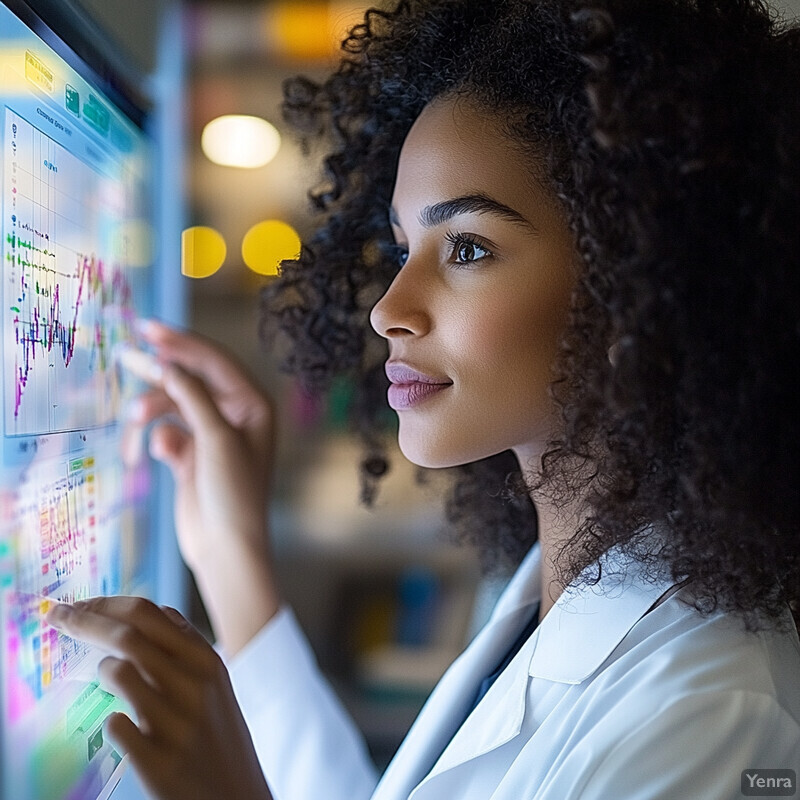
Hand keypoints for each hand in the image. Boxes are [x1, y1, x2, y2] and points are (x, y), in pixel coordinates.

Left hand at [46, 597, 273, 799]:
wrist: (239, 797)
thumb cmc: (220, 736)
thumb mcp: (216, 684)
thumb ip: (187, 649)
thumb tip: (152, 614)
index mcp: (206, 660)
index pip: (148, 613)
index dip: (105, 604)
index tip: (76, 605)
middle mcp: (195, 684)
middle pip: (127, 634)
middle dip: (84, 620)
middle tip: (56, 617)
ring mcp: (178, 723)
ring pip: (119, 671)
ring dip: (103, 669)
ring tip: (106, 679)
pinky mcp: (160, 762)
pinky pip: (116, 725)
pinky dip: (111, 720)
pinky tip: (123, 725)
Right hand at [127, 321, 280, 653]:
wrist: (225, 548)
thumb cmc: (233, 492)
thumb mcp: (215, 438)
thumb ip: (191, 395)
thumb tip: (167, 361)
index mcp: (252, 404)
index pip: (213, 361)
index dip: (181, 342)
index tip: (147, 329)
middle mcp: (234, 414)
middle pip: (190, 378)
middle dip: (159, 371)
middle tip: (125, 354)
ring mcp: (211, 434)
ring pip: (172, 405)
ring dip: (151, 412)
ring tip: (134, 425)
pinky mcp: (191, 454)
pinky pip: (165, 432)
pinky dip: (155, 440)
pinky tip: (155, 457)